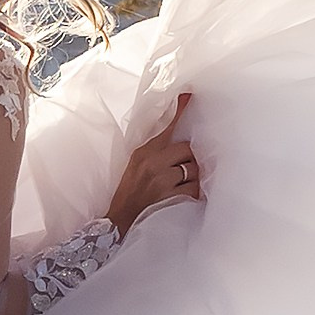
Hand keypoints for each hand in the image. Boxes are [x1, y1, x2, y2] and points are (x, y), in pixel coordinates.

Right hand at [110, 94, 200, 239]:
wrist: (121, 220)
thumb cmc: (130, 192)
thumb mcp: (136, 165)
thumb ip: (155, 152)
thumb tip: (179, 141)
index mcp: (144, 152)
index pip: (166, 127)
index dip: (180, 110)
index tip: (190, 95)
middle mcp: (154, 162)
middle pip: (188, 150)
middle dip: (188, 161)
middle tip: (179, 171)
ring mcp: (163, 180)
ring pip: (194, 170)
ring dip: (191, 179)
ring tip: (177, 187)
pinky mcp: (171, 196)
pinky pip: (194, 189)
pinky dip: (191, 194)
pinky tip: (179, 198)